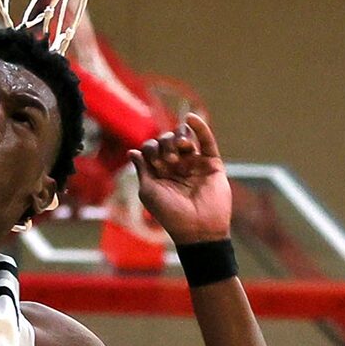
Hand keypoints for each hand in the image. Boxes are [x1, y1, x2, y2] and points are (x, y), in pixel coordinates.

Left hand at [129, 113, 232, 246]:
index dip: (151, 150)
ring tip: (180, 149)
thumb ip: (142, 169)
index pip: (151, 149)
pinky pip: (207, 140)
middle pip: (167, 141)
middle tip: (169, 162)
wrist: (197, 228)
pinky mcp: (212, 163)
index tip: (155, 164)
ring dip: (178, 139)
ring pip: (184, 138)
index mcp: (159, 173)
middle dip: (164, 145)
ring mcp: (195, 163)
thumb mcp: (148, 191)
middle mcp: (177, 166)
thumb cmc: (170, 213)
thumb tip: (132, 151)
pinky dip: (200, 127)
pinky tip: (191, 117)